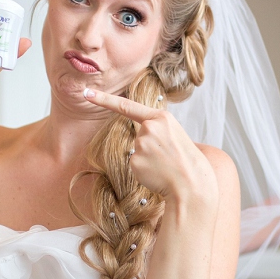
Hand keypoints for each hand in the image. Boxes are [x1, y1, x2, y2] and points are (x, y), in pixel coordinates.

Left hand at [83, 87, 217, 206]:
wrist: (192, 184)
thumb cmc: (187, 161)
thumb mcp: (176, 135)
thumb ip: (157, 130)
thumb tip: (139, 139)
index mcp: (162, 117)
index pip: (127, 106)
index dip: (104, 100)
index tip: (87, 94)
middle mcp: (149, 127)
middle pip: (138, 135)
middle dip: (149, 146)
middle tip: (169, 157)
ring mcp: (141, 144)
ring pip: (136, 151)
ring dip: (147, 159)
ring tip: (166, 166)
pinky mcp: (135, 161)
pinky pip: (134, 164)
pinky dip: (144, 170)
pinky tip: (158, 174)